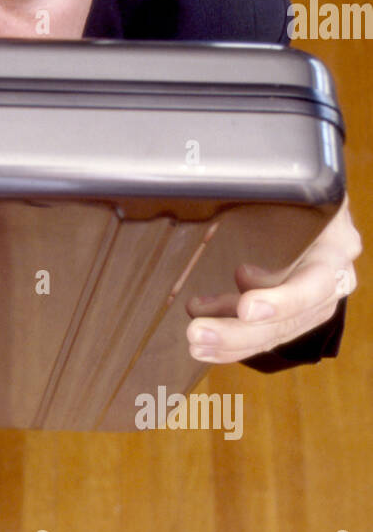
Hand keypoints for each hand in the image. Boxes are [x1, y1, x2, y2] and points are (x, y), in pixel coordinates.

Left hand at [184, 194, 360, 362]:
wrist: (314, 199)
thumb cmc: (296, 190)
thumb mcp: (289, 188)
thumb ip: (269, 203)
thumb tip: (220, 222)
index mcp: (336, 246)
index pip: (316, 283)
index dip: (282, 300)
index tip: (246, 307)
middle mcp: (334, 279)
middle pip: (289, 319)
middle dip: (240, 331)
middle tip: (198, 332)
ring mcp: (316, 301)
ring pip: (274, 333)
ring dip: (230, 339)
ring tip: (194, 338)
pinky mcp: (296, 314)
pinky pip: (266, 335)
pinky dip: (233, 341)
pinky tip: (204, 344)